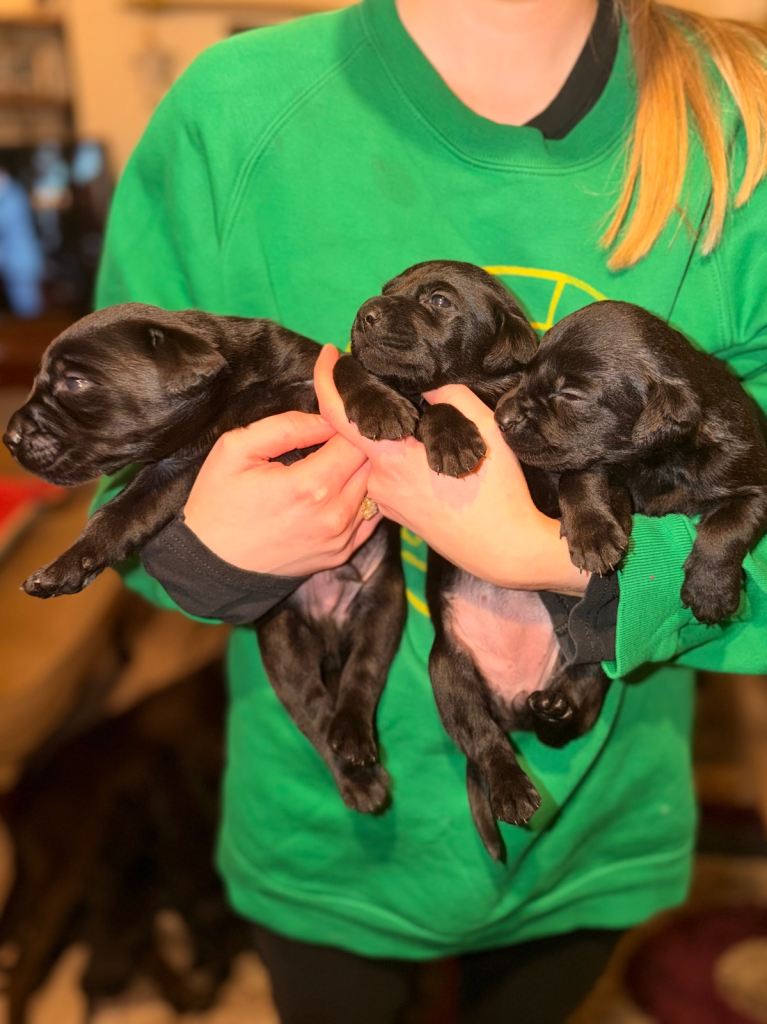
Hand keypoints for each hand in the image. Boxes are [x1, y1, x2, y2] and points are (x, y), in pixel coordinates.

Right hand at [183, 410, 380, 575]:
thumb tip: (327, 418)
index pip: (357, 440)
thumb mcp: (236, 450)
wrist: (211, 565)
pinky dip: (362, 498)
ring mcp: (340, 538)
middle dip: (360, 443)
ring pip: (374, 490)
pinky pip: (369, 517)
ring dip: (363, 471)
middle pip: (372, 464)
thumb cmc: (218, 503)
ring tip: (337, 459)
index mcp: (309, 485)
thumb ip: (287, 426)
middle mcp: (333, 515)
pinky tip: (339, 487)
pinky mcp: (341, 553)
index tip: (334, 416)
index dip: (348, 422)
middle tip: (339, 433)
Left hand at [314, 345, 587, 594]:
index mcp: (391, 458)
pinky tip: (428, 457)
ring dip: (394, 436)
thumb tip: (424, 383)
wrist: (506, 552)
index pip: (338, 414)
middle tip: (404, 388)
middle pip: (362, 432)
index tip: (331, 355)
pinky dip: (400, 458)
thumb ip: (449, 395)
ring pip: (378, 454)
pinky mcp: (397, 514)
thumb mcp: (483, 428)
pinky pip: (389, 475)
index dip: (327, 379)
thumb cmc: (498, 492)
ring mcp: (386, 502)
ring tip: (426, 426)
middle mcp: (378, 481)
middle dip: (378, 408)